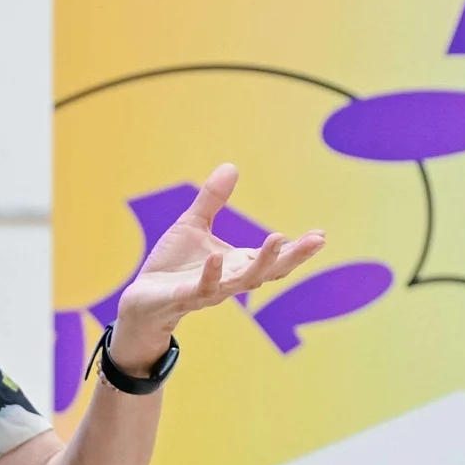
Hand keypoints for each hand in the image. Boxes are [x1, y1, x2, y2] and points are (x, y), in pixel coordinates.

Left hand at [111, 163, 323, 370]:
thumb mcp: (193, 225)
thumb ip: (213, 199)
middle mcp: (230, 280)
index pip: (274, 259)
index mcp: (237, 264)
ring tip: (278, 238)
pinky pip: (203, 289)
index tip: (321, 235)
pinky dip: (212, 275)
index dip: (298, 249)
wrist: (143, 298)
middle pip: (269, 271)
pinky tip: (218, 258)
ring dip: (262, 262)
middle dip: (293, 256)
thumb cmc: (173, 265)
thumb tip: (232, 166)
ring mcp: (210, 291)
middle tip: (316, 241)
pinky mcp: (185, 297)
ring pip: (242, 282)